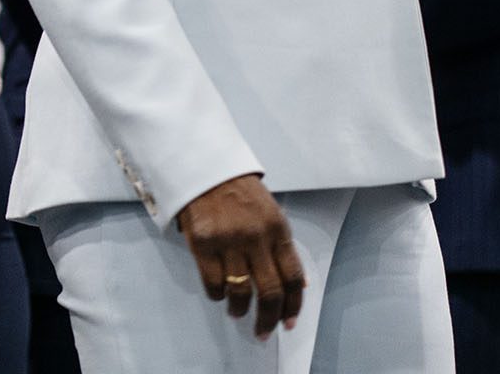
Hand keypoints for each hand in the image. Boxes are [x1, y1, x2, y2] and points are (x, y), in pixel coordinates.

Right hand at [176, 174, 304, 339]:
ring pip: (241, 291)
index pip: (293, 277)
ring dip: (241, 310)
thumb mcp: (270, 213)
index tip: (288, 323)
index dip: (293, 305)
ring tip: (238, 313)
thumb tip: (295, 285)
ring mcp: (229, 241)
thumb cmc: (239, 192)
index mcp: (278, 230)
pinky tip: (219, 294)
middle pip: (270, 291)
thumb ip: (281, 247)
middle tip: (263, 331)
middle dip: (268, 319)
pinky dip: (217, 295)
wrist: (205, 168)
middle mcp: (257, 237)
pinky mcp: (203, 243)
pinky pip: (213, 283)